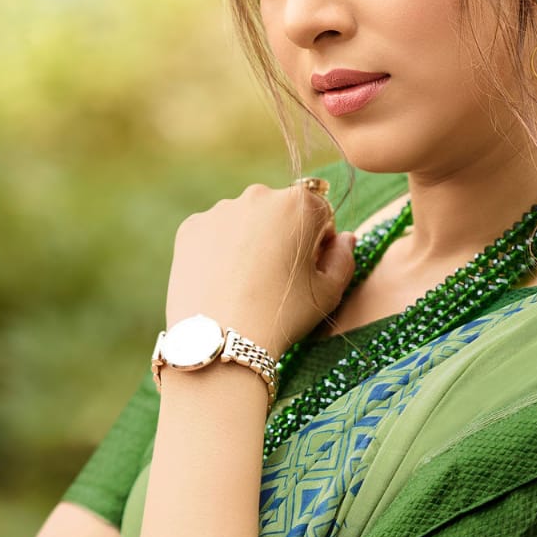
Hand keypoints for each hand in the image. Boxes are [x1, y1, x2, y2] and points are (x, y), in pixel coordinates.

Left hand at [165, 181, 358, 359]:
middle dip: (283, 236)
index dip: (319, 243)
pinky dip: (220, 251)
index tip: (308, 270)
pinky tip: (223, 282)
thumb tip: (344, 238)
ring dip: (251, 242)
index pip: (320, 213)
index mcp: (299, 204)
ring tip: (247, 285)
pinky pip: (214, 234)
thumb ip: (345, 258)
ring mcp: (221, 210)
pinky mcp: (191, 227)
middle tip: (276, 279)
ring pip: (245, 221)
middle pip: (280, 211)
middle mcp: (258, 195)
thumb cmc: (282, 316)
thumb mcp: (328, 293)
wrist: (222, 340)